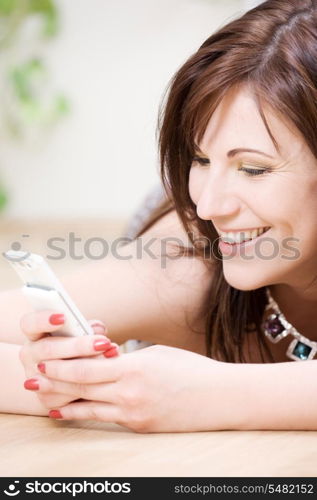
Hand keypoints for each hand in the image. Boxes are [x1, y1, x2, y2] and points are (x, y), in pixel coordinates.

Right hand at [19, 310, 118, 409]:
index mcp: (34, 334)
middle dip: (78, 346)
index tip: (63, 317)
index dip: (44, 320)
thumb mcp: (74, 333)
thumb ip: (85, 327)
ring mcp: (35, 380)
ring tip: (111, 356)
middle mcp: (30, 356)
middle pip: (48, 349)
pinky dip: (90, 385)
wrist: (58, 378)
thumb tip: (99, 328)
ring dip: (88, 366)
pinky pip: (69, 394)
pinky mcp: (48, 399)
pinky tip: (108, 377)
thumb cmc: (71, 346)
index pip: (29, 324)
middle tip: (103, 342)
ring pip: (59, 375)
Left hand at [25, 343, 228, 432]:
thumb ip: (126, 358)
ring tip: (48, 401)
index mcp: (133, 368)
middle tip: (36, 379)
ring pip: (90, 408)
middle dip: (56, 384)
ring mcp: (134, 414)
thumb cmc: (191, 369)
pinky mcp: (139, 427)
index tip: (46, 362)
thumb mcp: (156, 354)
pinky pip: (108, 419)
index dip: (62, 366)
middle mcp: (129, 394)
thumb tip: (103, 360)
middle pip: (82, 388)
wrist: (219, 398)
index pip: (86, 368)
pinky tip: (77, 411)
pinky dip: (89, 414)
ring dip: (66, 404)